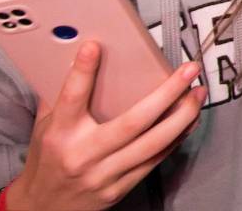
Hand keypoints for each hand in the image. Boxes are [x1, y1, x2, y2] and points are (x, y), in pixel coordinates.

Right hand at [5, 42, 203, 209]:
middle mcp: (83, 154)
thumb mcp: (44, 127)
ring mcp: (104, 174)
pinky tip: (189, 119)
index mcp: (60, 134)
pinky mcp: (119, 188)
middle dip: (167, 94)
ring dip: (182, 116)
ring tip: (198, 93)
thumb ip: (61, 95)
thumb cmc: (47, 159)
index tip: (94, 46)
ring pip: (152, 143)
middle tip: (189, 69)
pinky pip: (155, 160)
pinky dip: (176, 137)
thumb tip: (77, 56)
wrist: (43, 209)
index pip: (71, 99)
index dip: (82, 72)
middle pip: (133, 122)